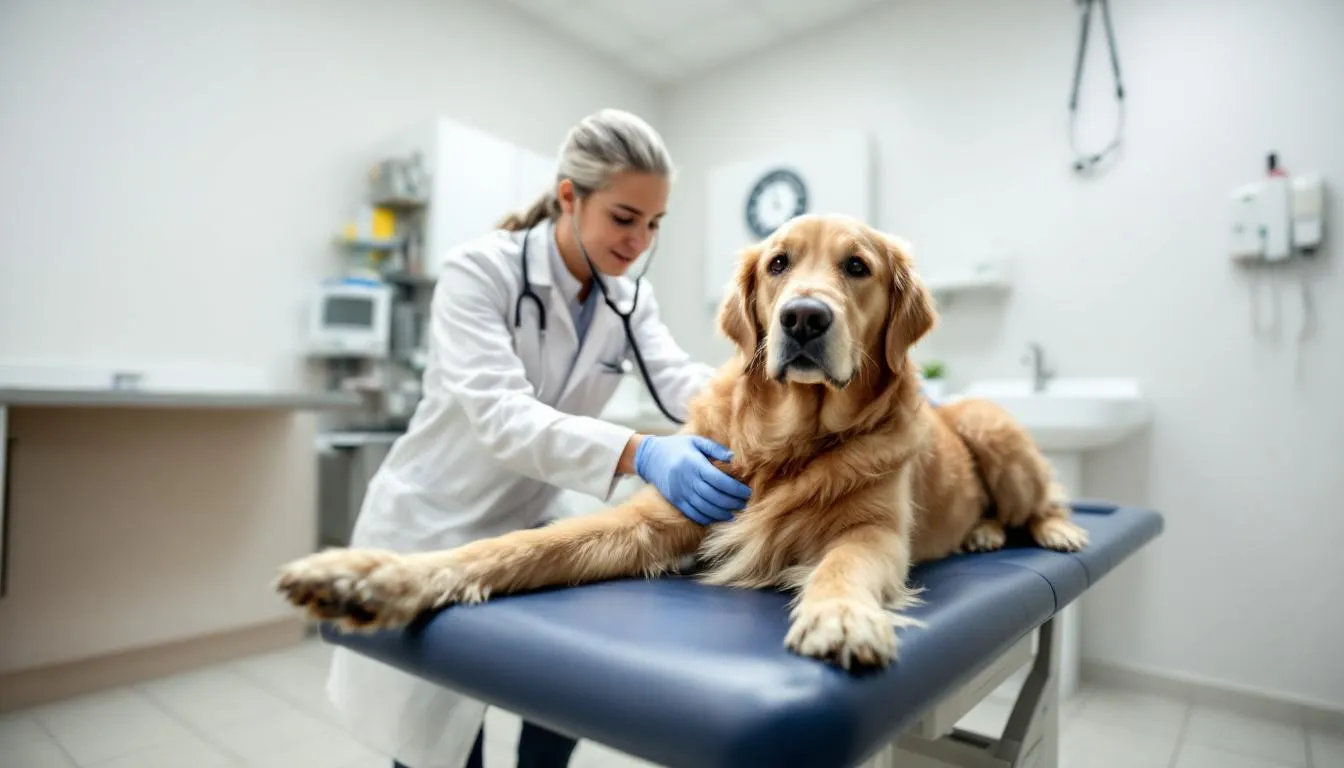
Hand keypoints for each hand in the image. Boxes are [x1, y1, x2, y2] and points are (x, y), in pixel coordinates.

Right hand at [634, 435, 750, 524]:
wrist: (650, 457)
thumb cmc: (678, 447)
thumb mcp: (696, 441)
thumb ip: (715, 448)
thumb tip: (734, 458)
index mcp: (694, 464)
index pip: (719, 480)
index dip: (735, 488)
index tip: (747, 492)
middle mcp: (687, 480)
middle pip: (714, 496)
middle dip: (732, 502)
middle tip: (745, 503)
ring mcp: (680, 492)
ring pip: (705, 508)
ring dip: (723, 513)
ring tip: (736, 512)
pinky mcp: (676, 501)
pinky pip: (694, 513)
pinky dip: (708, 518)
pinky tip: (720, 517)